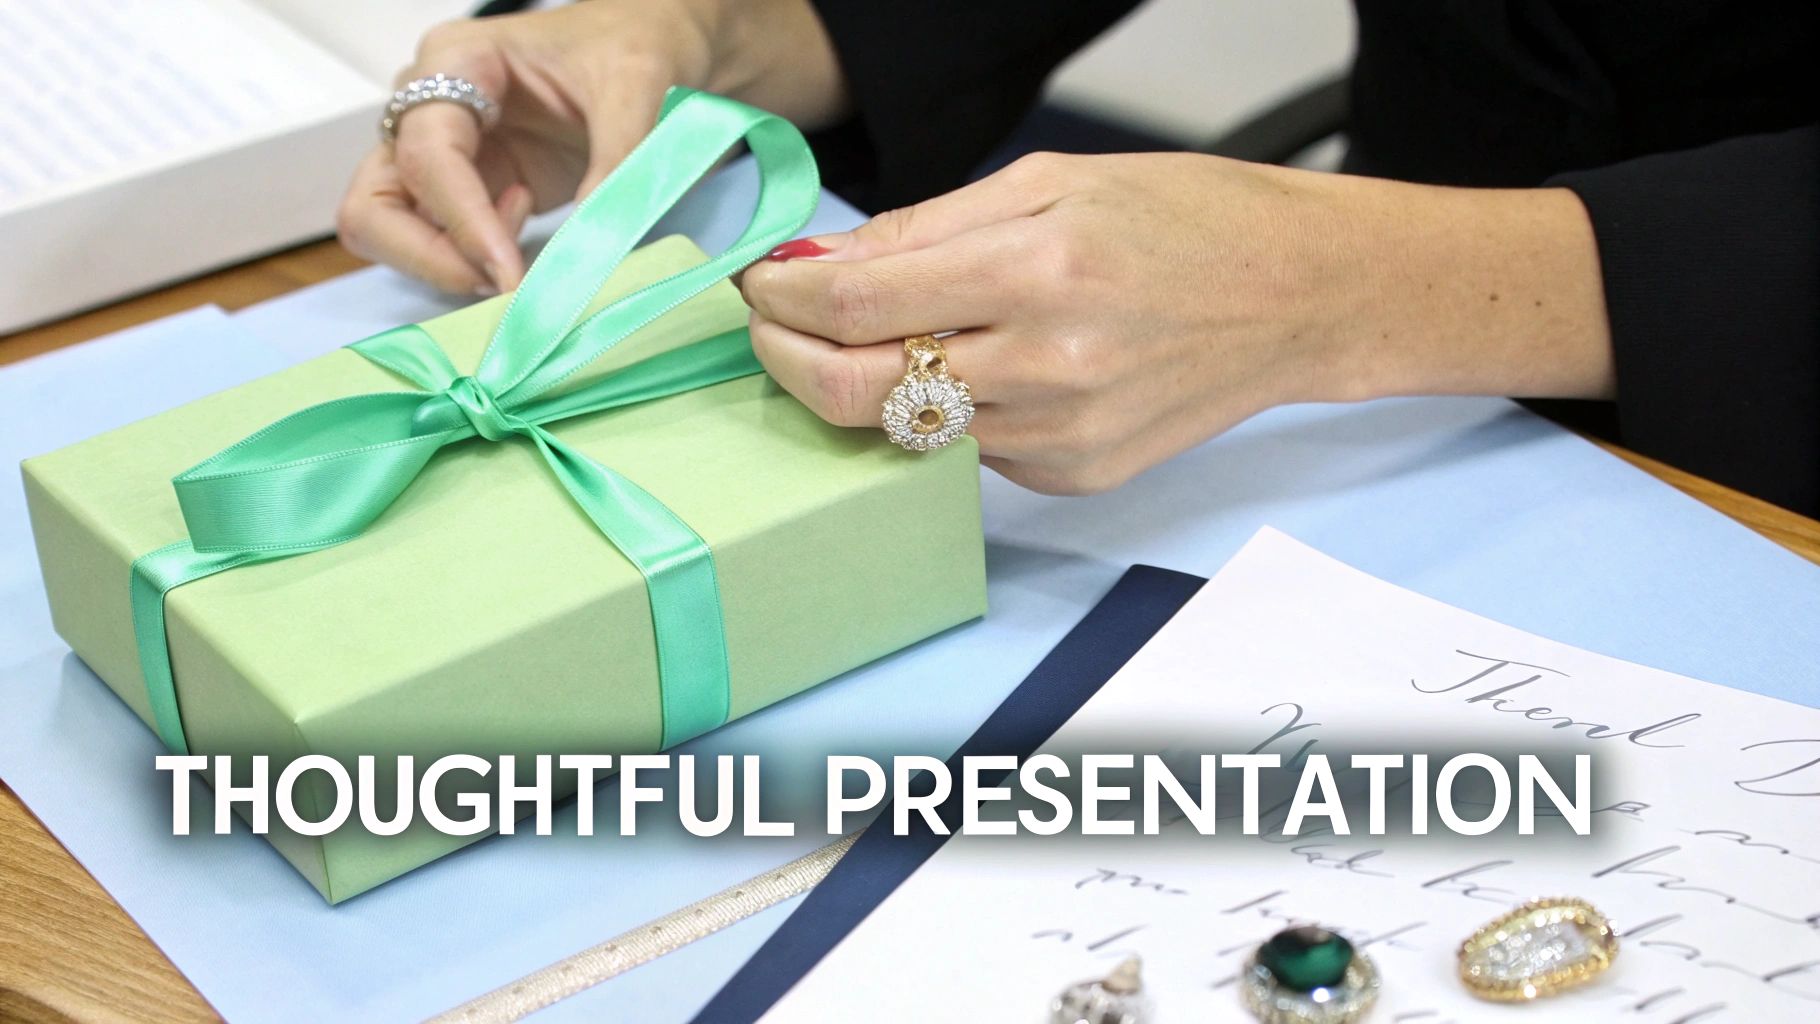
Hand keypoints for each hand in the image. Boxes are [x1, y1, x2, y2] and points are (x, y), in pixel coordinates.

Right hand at [336, 0, 846, 294]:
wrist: (651, 43)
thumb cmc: (633, 43)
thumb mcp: (637, 85)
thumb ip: (619, 160)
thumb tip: (593, 246)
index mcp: (458, 60)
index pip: (428, 154)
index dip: (463, 222)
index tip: (509, 276)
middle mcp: (429, 106)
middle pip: (374, 203)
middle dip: (429, 256)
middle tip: (501, 283)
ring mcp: (442, 152)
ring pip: (391, 231)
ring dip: (447, 264)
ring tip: (518, 258)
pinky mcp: (470, 189)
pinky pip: (439, 243)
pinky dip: (471, 263)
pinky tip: (526, 241)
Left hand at [740, 152, 1614, 493]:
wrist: (1299, 298)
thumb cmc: (1186, 221)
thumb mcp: (1051, 182)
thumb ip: (925, 229)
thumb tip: (820, 265)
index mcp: (1039, 270)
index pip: (857, 305)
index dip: (781, 301)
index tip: (757, 286)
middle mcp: (1047, 365)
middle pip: (857, 391)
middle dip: (787, 361)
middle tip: (769, 330)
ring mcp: (1062, 435)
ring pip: (906, 429)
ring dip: (866, 385)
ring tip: (871, 338)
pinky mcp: (1076, 476)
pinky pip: (970, 451)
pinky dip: (948, 411)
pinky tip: (981, 369)